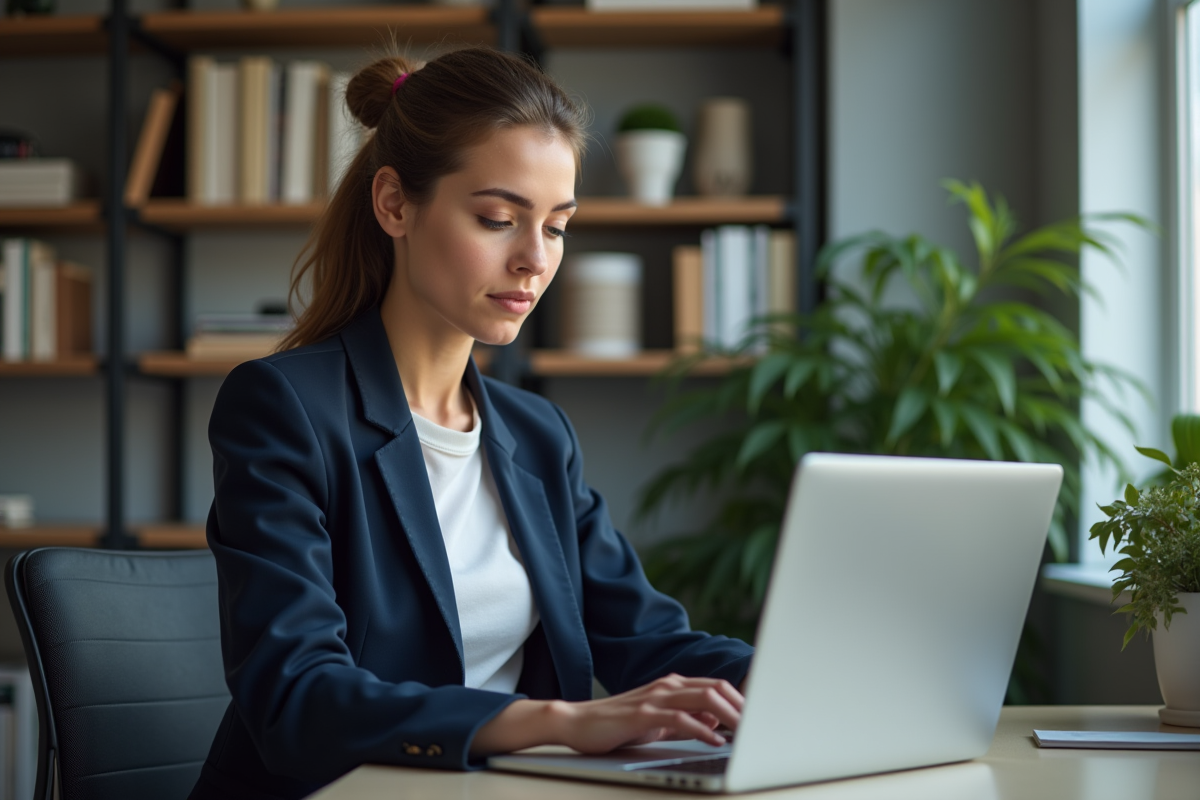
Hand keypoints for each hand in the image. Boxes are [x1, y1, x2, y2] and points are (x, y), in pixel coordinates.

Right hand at [470, 673, 743, 756]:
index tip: (760, 719)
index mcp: (673, 685)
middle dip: (743, 707)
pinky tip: (715, 741)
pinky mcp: (643, 714)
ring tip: (746, 733)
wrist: (577, 723)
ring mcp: (655, 697)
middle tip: (761, 726)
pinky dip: (702, 729)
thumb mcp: (659, 722)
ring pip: (704, 698)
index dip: (742, 701)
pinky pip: (680, 718)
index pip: (717, 686)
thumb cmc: (618, 725)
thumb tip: (719, 724)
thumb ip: (688, 720)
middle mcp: (667, 685)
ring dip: (730, 716)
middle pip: (717, 688)